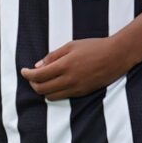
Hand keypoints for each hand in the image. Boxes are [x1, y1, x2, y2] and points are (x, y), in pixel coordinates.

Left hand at [20, 36, 137, 100]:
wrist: (117, 55)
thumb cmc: (95, 47)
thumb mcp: (71, 46)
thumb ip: (53, 56)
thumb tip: (37, 66)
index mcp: (65, 65)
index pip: (38, 76)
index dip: (27, 75)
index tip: (23, 71)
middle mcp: (69, 80)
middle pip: (42, 89)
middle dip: (33, 84)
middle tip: (31, 77)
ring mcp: (77, 88)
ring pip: (51, 96)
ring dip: (44, 90)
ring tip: (43, 81)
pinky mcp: (83, 93)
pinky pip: (64, 96)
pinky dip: (56, 92)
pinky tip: (56, 84)